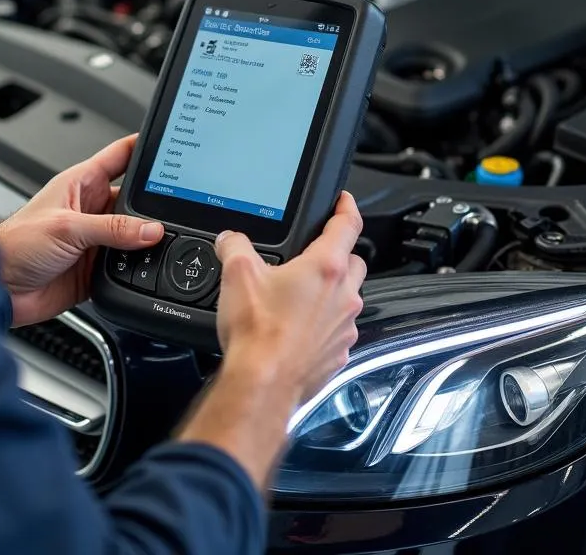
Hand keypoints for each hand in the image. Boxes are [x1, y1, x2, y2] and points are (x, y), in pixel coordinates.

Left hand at [0, 136, 163, 326]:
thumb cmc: (13, 245)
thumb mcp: (66, 227)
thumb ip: (112, 227)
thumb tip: (150, 229)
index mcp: (80, 184)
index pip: (120, 155)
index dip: (145, 147)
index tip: (171, 143)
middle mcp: (90, 208)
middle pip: (135, 198)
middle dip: (155, 202)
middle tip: (178, 207)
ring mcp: (95, 239)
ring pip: (136, 233)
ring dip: (148, 240)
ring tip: (165, 241)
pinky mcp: (96, 268)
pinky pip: (128, 265)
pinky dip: (140, 268)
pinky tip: (148, 268)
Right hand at [176, 193, 365, 492]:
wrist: (262, 383)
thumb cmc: (258, 332)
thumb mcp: (238, 272)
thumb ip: (235, 245)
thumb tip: (230, 239)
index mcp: (326, 268)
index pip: (348, 225)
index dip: (346, 208)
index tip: (344, 201)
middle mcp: (343, 296)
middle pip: (355, 262)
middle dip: (341, 253)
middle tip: (317, 252)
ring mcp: (343, 327)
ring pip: (349, 298)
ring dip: (332, 292)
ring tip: (301, 294)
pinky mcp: (338, 354)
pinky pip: (339, 330)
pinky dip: (325, 324)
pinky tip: (300, 328)